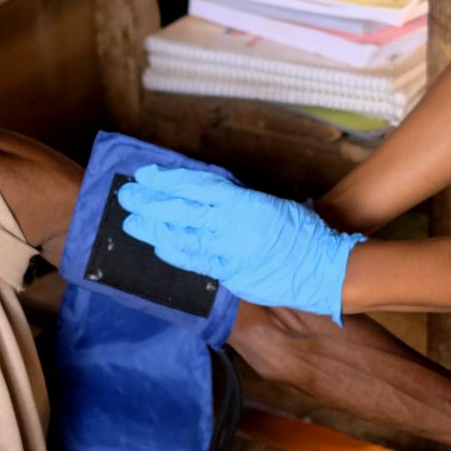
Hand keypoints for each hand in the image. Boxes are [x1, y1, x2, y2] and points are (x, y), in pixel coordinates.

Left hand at [117, 165, 363, 322]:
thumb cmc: (302, 233)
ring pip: (183, 237)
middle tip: (127, 197)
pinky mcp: (232, 275)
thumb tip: (209, 199)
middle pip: (182, 210)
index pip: (196, 186)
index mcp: (243, 202)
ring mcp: (230, 252)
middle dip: (151, 204)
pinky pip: (197, 262)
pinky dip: (175, 253)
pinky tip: (159, 247)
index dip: (168, 180)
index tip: (146, 175)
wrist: (324, 268)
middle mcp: (233, 225)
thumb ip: (237, 203)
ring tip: (132, 223)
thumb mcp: (269, 206)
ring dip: (154, 230)